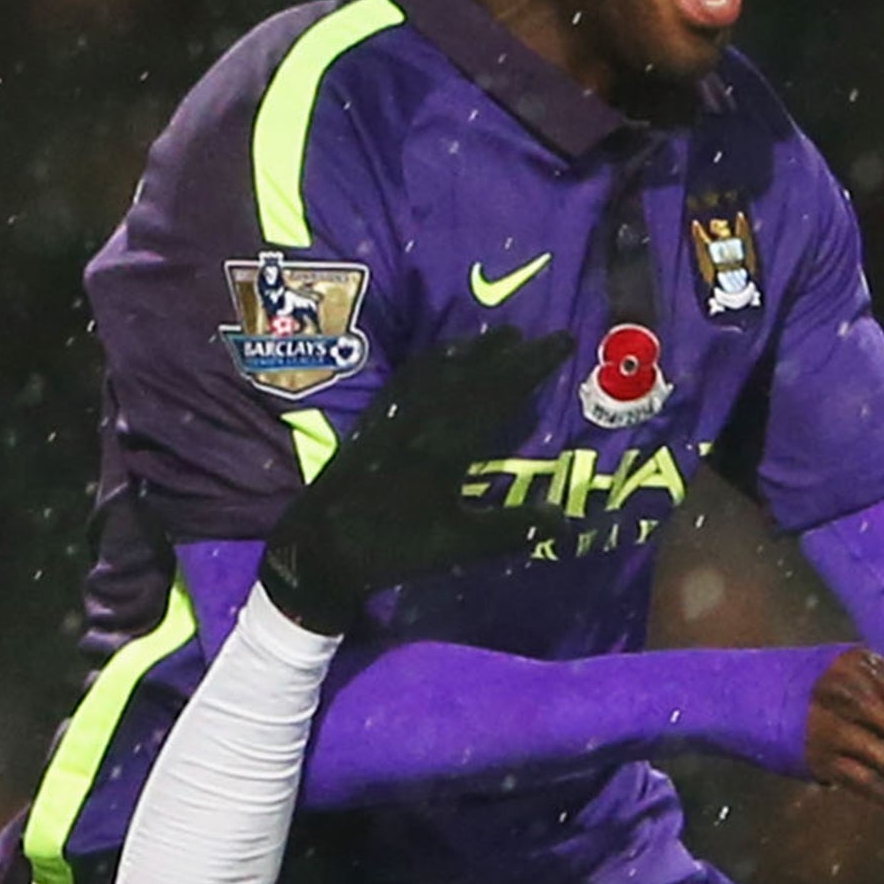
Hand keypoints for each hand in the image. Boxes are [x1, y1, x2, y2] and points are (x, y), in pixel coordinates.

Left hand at [259, 326, 572, 632]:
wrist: (318, 548)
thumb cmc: (391, 549)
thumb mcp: (457, 546)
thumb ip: (510, 530)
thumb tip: (565, 520)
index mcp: (448, 446)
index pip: (500, 393)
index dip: (533, 366)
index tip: (562, 342)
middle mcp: (423, 420)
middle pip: (473, 374)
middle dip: (510, 352)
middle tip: (540, 335)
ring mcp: (395, 417)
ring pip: (440, 370)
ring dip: (473, 351)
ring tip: (500, 336)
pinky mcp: (373, 421)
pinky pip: (409, 378)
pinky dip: (432, 361)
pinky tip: (440, 358)